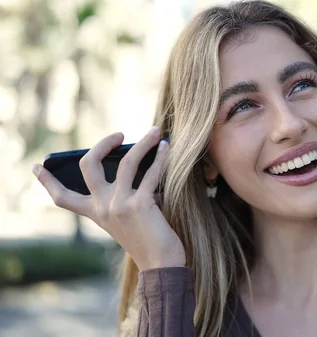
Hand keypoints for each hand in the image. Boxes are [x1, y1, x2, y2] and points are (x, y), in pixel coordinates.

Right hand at [32, 127, 185, 270]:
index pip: (63, 198)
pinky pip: (150, 173)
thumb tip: (136, 161)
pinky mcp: (139, 205)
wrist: (161, 264)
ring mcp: (119, 205)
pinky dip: (159, 157)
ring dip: (143, 143)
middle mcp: (102, 208)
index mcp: (95, 213)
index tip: (36, 167)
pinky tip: (165, 147)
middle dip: (101, 144)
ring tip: (154, 131)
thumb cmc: (148, 239)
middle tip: (120, 135)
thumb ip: (123, 195)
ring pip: (126, 162)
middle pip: (87, 167)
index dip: (47, 181)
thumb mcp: (127, 218)